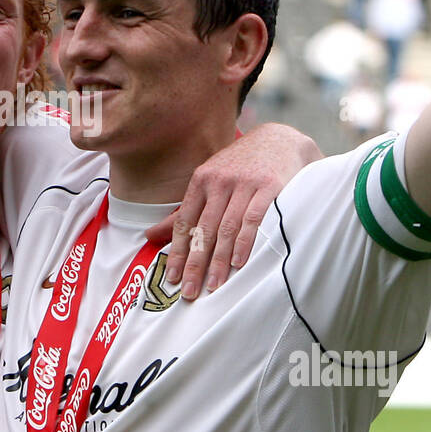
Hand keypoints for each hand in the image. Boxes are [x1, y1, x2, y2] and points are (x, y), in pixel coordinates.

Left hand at [144, 123, 322, 297]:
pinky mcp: (269, 187)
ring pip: (227, 228)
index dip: (177, 251)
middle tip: (190, 291)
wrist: (279, 140)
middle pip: (204, 229)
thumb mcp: (209, 182)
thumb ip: (185, 211)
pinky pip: (254, 218)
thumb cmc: (240, 167)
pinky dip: (246, 242)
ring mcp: (244, 184)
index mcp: (201, 181)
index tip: (172, 277)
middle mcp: (220, 181)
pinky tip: (239, 262)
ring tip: (214, 285)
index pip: (184, 221)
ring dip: (219, 260)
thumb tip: (150, 236)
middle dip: (195, 263)